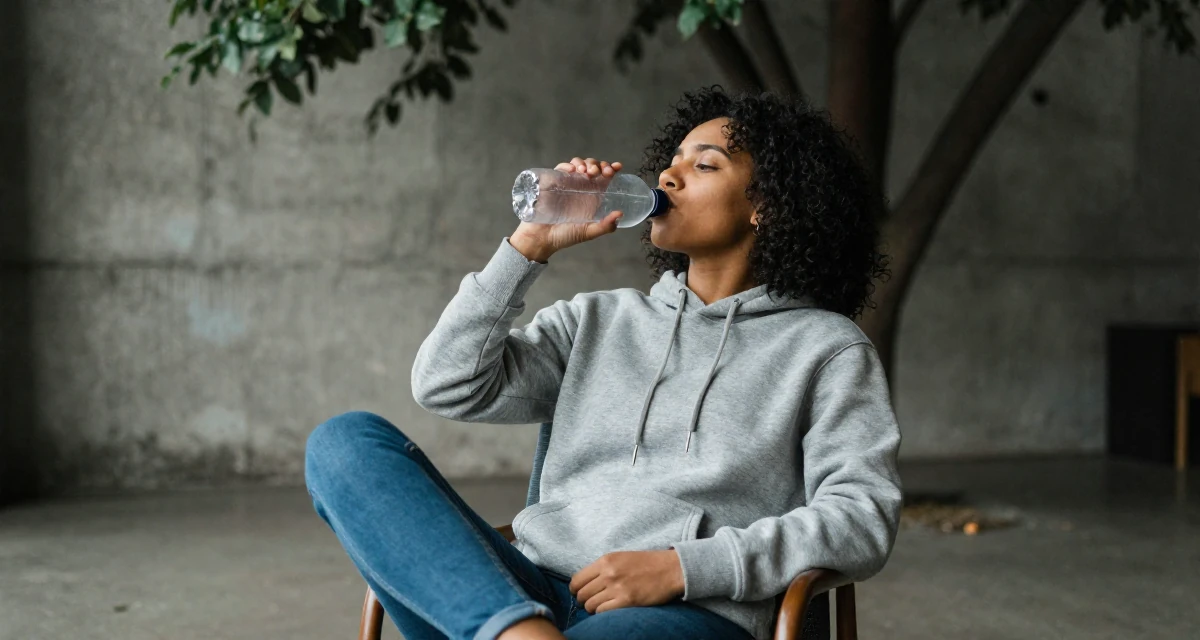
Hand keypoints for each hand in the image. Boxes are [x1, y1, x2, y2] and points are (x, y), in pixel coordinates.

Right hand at [510, 158, 624, 261]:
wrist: (542, 239)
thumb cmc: (565, 236)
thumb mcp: (588, 232)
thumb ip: (605, 226)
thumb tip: (619, 214)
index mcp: (593, 196)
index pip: (604, 177)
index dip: (611, 169)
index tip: (616, 167)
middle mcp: (581, 187)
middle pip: (593, 166)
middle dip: (599, 164)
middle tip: (598, 172)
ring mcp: (567, 183)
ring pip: (578, 163)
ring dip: (585, 162)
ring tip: (586, 171)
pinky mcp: (553, 182)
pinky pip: (561, 168)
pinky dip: (567, 165)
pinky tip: (573, 169)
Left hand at [568, 549, 684, 614]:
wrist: (671, 569)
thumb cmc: (647, 563)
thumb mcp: (621, 558)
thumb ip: (603, 568)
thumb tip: (585, 583)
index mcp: (605, 560)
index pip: (577, 579)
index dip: (576, 589)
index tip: (580, 593)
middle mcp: (608, 573)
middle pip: (582, 594)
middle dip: (583, 600)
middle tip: (591, 602)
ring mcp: (617, 587)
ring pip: (590, 605)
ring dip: (593, 608)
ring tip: (601, 606)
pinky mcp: (627, 601)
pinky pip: (603, 612)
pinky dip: (603, 613)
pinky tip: (611, 609)